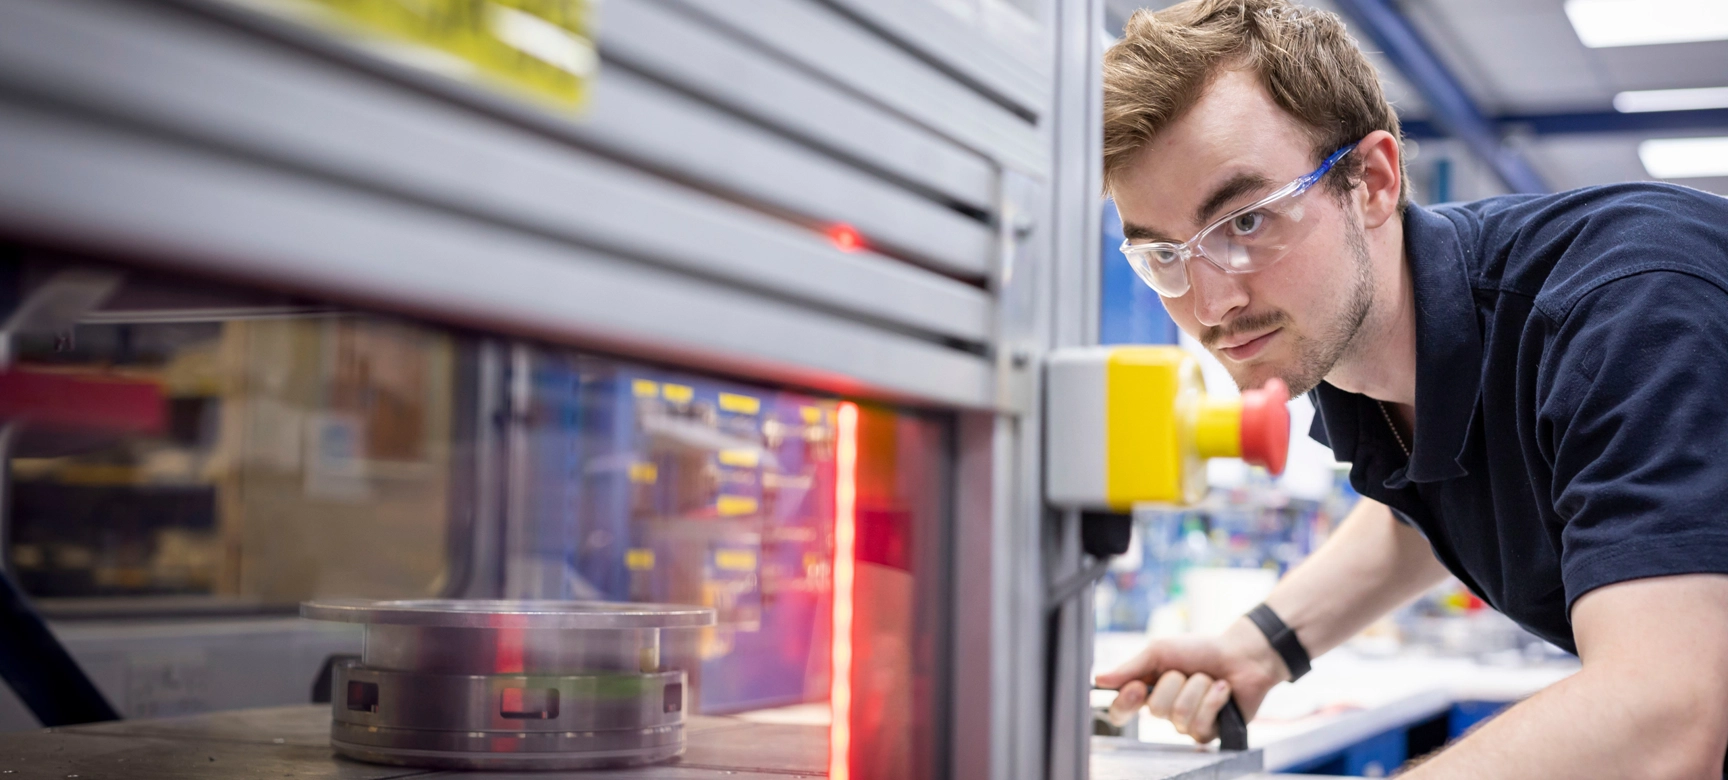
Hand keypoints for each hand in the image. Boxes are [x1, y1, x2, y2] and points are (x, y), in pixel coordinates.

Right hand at [1094, 616, 1286, 743]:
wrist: (1240, 654)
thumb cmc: (1199, 650)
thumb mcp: (1160, 652)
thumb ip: (1130, 668)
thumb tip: (1099, 679)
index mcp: (1147, 691)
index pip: (1121, 712)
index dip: (1124, 705)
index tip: (1136, 688)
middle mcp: (1164, 711)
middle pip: (1155, 710)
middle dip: (1175, 683)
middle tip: (1188, 671)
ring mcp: (1186, 724)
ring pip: (1179, 715)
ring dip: (1198, 689)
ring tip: (1210, 679)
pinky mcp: (1208, 733)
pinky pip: (1201, 723)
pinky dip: (1214, 699)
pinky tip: (1223, 689)